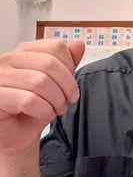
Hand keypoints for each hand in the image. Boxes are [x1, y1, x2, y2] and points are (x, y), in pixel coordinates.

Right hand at [0, 39, 84, 155]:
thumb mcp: (57, 82)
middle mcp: (9, 59)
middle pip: (49, 63)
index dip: (70, 67)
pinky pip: (28, 100)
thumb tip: (79, 43)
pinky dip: (44, 110)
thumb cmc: (34, 107)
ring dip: (56, 100)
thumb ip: (68, 62)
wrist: (17, 133)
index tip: (71, 85)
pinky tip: (45, 114)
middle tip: (69, 100)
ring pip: (40, 82)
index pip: (56, 47)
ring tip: (57, 109)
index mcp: (25, 51)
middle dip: (66, 86)